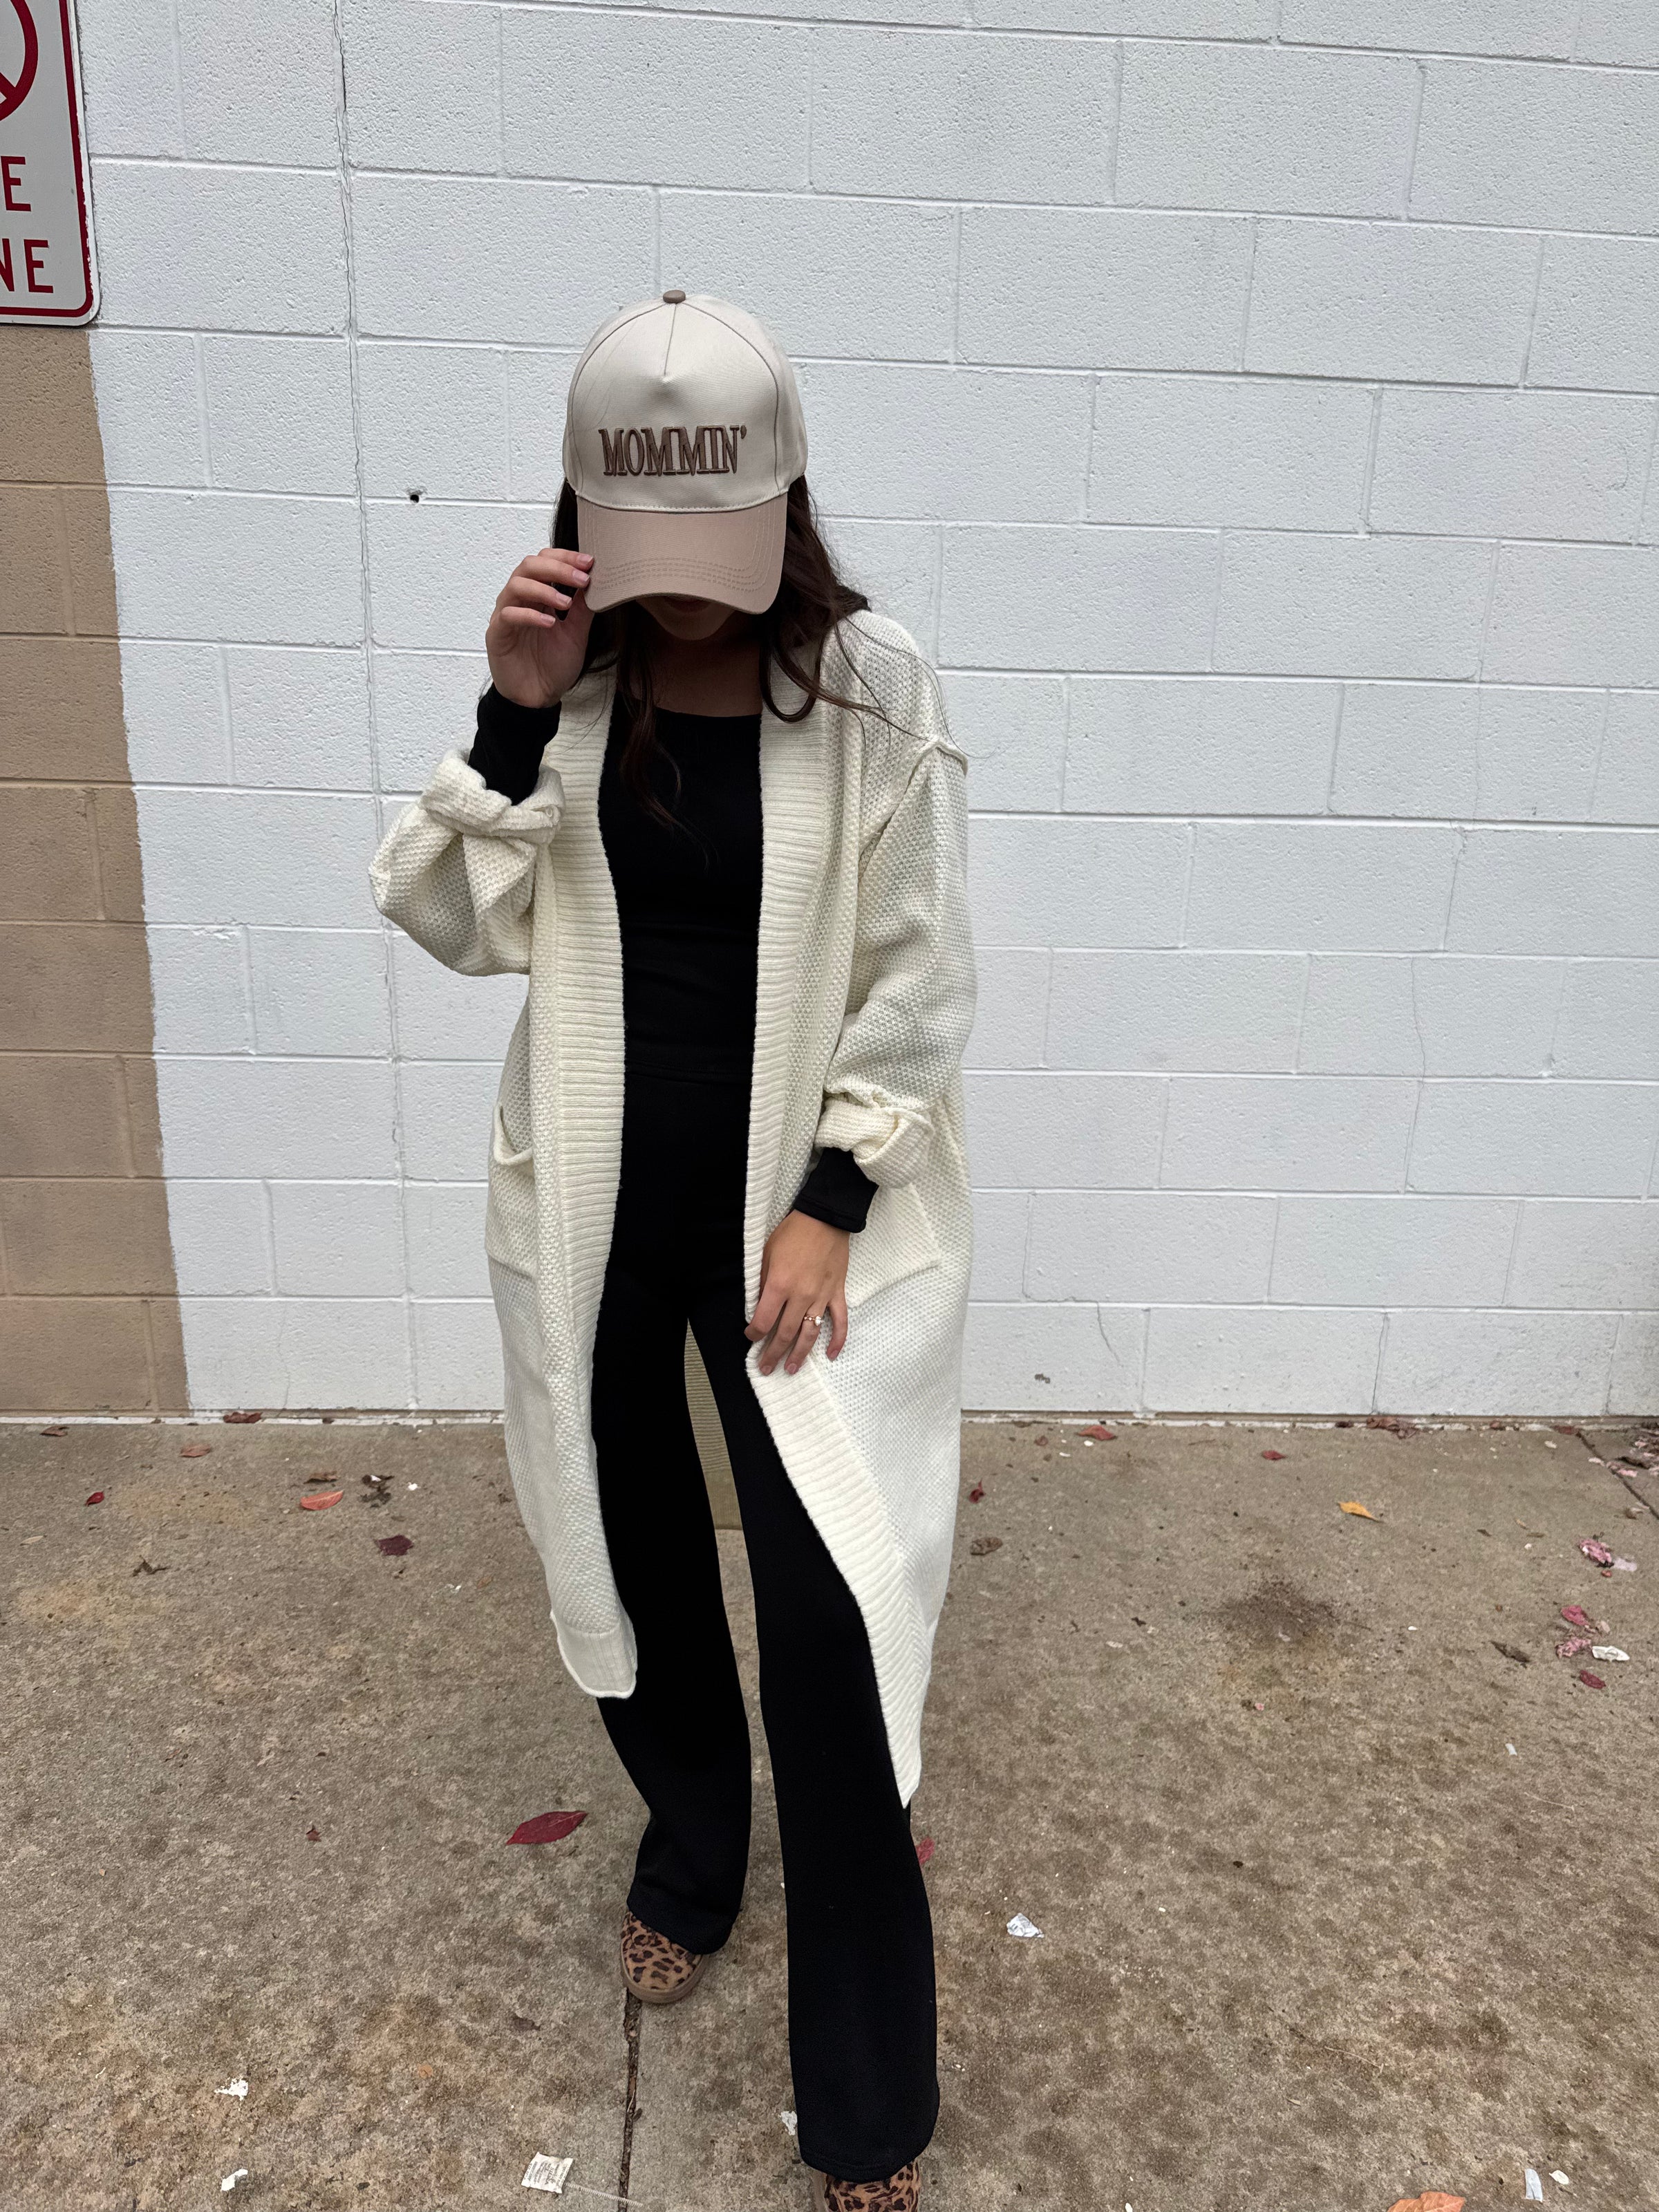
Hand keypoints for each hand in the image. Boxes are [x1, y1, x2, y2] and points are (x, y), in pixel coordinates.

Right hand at [485, 548, 595, 708]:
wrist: (538, 698)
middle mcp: (519, 600)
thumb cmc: (553, 665)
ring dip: (544, 589)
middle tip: (582, 578)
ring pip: (516, 586)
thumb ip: (583, 608)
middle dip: (558, 568)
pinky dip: (530, 615)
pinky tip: (550, 623)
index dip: (566, 557)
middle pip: (529, 566)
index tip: (590, 562)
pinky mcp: (497, 635)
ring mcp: (506, 616)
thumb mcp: (576, 633)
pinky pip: (508, 616)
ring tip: (566, 603)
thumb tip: (597, 581)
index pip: (545, 561)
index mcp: (537, 595)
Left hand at [747, 1213, 850, 1375]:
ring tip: (791, 1369)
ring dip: (800, 1354)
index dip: (754, 1333)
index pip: (763, 1320)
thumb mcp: (767, 1254)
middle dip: (773, 1353)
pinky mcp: (837, 1293)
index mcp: (779, 1285)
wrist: (824, 1218)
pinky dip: (837, 1340)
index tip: (750, 1337)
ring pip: (810, 1333)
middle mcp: (800, 1295)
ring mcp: (821, 1296)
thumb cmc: (793, 1233)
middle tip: (766, 1368)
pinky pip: (839, 1321)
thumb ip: (763, 1283)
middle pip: (785, 1333)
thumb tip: (759, 1306)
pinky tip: (831, 1355)